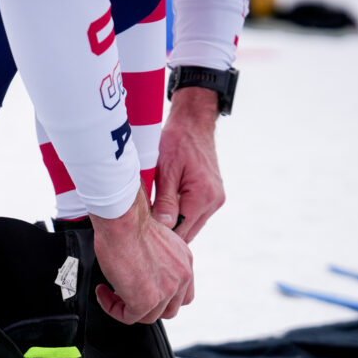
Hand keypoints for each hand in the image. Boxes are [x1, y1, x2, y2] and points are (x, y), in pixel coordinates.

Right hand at [91, 189, 194, 323]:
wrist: (123, 220)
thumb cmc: (131, 222)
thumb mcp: (156, 241)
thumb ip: (158, 260)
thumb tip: (143, 270)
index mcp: (184, 262)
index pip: (182, 294)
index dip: (161, 297)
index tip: (142, 289)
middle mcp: (181, 277)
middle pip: (168, 309)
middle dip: (146, 306)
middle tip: (125, 293)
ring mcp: (166, 291)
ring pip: (148, 316)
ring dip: (127, 307)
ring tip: (110, 292)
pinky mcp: (146, 301)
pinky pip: (128, 317)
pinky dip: (112, 308)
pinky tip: (103, 292)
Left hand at [153, 87, 223, 242]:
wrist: (194, 123)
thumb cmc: (176, 141)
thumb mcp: (165, 169)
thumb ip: (165, 200)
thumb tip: (164, 226)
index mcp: (203, 195)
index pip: (180, 231)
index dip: (160, 235)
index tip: (141, 233)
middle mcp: (214, 201)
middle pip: (187, 232)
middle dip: (167, 233)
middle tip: (143, 229)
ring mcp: (216, 200)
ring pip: (191, 226)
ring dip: (174, 224)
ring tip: (153, 218)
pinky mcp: (213, 196)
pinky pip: (195, 215)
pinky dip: (181, 216)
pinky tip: (165, 209)